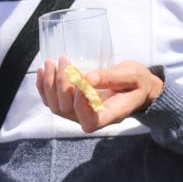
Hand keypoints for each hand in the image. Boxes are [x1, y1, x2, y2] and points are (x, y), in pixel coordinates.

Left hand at [36, 58, 164, 131]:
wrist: (139, 88)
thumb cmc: (139, 82)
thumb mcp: (132, 76)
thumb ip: (111, 78)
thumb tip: (88, 78)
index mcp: (111, 114)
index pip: (90, 121)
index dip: (80, 104)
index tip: (80, 80)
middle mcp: (94, 118)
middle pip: (68, 111)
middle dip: (61, 85)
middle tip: (63, 60)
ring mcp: (81, 114)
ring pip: (57, 107)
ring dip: (49, 85)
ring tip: (50, 63)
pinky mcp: (74, 106)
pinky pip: (53, 102)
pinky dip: (44, 88)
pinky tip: (43, 72)